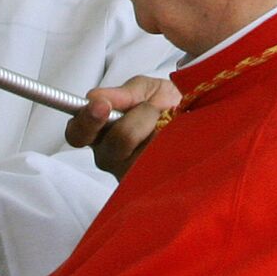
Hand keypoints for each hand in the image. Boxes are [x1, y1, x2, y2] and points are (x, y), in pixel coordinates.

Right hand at [64, 75, 180, 178]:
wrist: (199, 119)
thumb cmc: (166, 102)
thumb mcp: (144, 90)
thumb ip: (121, 95)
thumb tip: (94, 99)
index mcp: (99, 131)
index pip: (77, 134)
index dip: (86, 121)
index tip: (102, 106)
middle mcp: (109, 156)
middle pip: (116, 143)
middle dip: (140, 119)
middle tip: (155, 109)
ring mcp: (129, 173)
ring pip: (141, 156)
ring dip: (160, 132)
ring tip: (169, 124)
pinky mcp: (152, 186)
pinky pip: (161, 166)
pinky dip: (172, 146)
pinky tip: (176, 140)